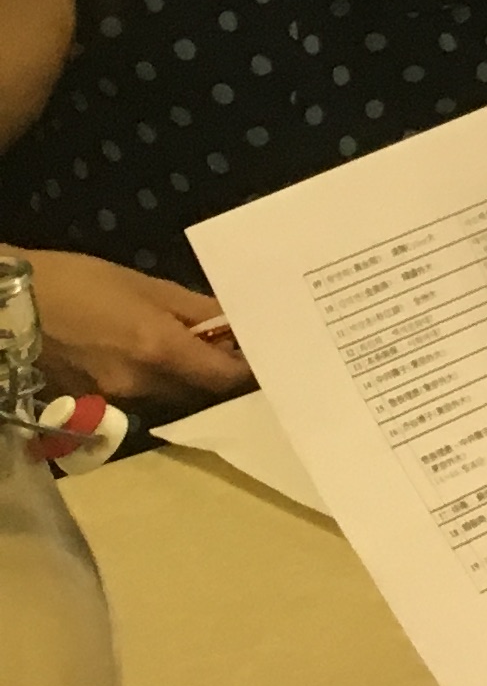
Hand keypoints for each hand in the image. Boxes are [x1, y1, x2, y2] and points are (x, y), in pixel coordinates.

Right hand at [24, 249, 252, 408]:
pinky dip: (145, 377)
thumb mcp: (146, 285)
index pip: (221, 377)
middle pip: (193, 390)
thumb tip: (233, 322)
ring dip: (178, 374)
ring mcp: (108, 399)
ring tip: (185, 343)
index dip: (246, 370)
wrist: (8, 307)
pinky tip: (138, 352)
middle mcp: (137, 384)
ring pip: (162, 393)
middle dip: (212, 372)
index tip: (263, 355)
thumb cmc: (80, 282)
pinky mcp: (85, 403)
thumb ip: (193, 309)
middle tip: (225, 344)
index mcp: (158, 351)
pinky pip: (131, 394)